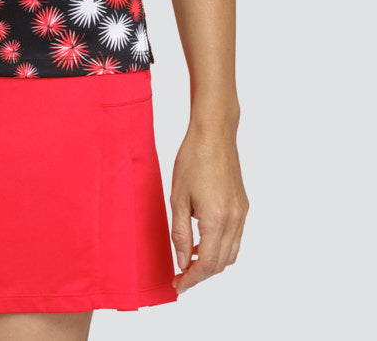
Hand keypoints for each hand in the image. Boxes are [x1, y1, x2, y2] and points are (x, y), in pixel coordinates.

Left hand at [169, 120, 248, 293]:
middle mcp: (234, 220)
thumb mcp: (178, 198)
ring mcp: (242, 214)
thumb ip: (181, 233)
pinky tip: (203, 241)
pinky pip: (235, 239)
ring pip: (231, 254)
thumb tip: (183, 262)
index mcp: (217, 219)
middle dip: (201, 274)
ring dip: (212, 263)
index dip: (192, 279)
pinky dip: (220, 247)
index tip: (178, 285)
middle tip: (180, 277)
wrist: (214, 135)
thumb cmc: (192, 160)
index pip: (207, 264)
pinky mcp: (243, 207)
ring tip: (189, 261)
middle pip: (221, 264)